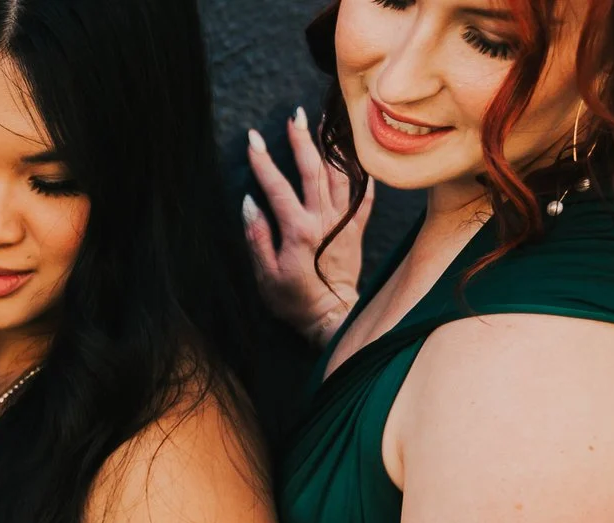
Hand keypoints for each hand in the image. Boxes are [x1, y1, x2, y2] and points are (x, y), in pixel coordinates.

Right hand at [243, 110, 373, 348]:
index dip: (264, 162)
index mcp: (299, 230)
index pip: (278, 187)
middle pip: (312, 171)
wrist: (331, 315)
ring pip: (339, 175)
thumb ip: (257, 238)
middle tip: (294, 116)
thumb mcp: (265, 275)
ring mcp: (345, 221)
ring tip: (323, 123)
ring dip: (330, 147)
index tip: (252, 139)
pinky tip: (357, 154)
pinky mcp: (357, 228)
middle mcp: (325, 220)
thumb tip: (249, 203)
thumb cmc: (293, 300)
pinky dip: (361, 171)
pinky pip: (364, 193)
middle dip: (301, 141)